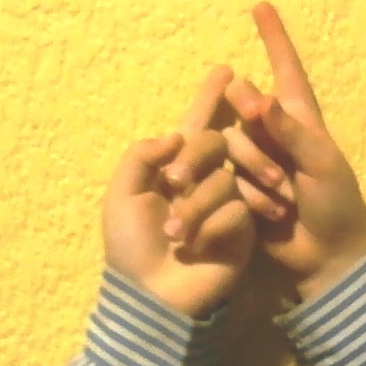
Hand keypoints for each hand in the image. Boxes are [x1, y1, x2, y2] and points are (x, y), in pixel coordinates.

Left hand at [102, 68, 257, 318]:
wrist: (152, 296)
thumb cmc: (131, 248)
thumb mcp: (121, 196)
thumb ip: (142, 156)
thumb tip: (176, 133)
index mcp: (174, 168)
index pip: (196, 125)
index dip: (209, 97)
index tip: (224, 69)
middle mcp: (205, 179)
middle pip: (217, 143)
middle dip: (197, 158)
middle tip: (175, 181)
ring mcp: (228, 203)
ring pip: (223, 180)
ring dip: (194, 208)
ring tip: (177, 236)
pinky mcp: (244, 230)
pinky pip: (236, 211)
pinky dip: (210, 228)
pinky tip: (198, 249)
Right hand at [223, 3, 365, 298]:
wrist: (326, 257)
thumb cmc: (336, 206)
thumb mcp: (322, 165)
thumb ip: (289, 131)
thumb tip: (256, 96)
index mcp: (301, 119)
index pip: (286, 69)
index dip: (274, 38)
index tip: (261, 6)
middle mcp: (273, 132)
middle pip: (245, 107)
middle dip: (258, 141)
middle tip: (284, 178)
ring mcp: (253, 159)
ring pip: (231, 144)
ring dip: (256, 176)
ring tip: (283, 204)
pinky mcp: (236, 187)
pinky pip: (223, 177)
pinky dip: (246, 196)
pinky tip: (268, 216)